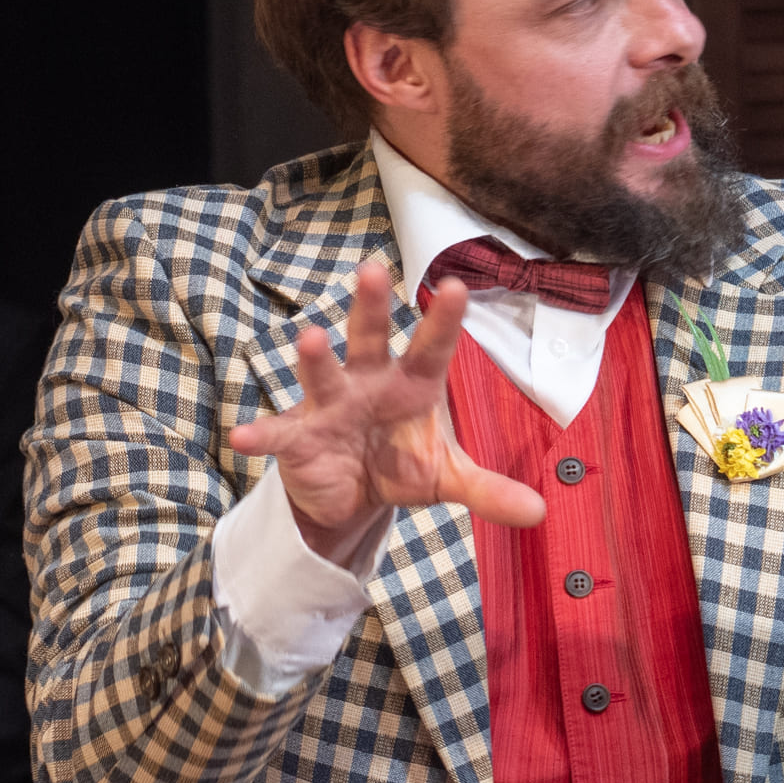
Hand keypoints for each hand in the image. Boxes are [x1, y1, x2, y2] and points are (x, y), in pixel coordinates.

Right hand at [224, 261, 545, 561]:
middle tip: (373, 271)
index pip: (433, 347)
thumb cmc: (400, 463)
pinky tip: (244, 436)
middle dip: (371, 306)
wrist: (352, 494)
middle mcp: (369, 381)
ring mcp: (330, 405)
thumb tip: (539, 511)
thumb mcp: (447, 479)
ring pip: (324, 373)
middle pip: (371, 337)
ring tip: (310, 339)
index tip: (456, 286)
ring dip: (316, 357)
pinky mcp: (298, 437)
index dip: (444, 320)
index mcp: (412, 384)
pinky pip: (279, 434)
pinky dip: (261, 434)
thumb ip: (489, 490)